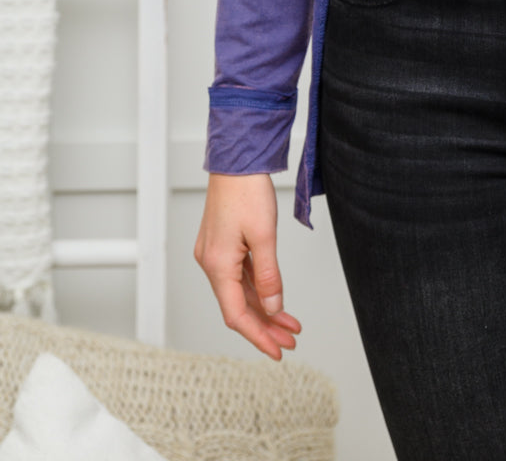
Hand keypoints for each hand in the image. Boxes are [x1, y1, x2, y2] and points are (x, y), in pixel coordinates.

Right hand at [193, 172, 302, 359]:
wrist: (238, 159)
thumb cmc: (247, 191)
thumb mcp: (264, 236)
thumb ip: (268, 275)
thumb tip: (273, 307)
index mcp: (217, 265)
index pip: (236, 314)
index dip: (258, 336)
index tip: (277, 351)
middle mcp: (211, 263)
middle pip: (238, 306)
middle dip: (265, 326)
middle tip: (290, 341)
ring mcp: (216, 254)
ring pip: (240, 292)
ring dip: (265, 309)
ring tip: (290, 324)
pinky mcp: (223, 245)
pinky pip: (240, 276)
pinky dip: (258, 289)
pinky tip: (275, 299)